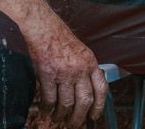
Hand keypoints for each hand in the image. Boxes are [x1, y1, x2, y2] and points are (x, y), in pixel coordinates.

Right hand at [21, 8, 106, 127]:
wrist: (43, 26)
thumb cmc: (59, 36)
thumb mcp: (80, 50)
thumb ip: (85, 68)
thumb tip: (86, 89)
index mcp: (90, 62)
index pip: (101, 89)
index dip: (99, 106)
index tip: (95, 116)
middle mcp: (80, 68)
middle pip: (85, 101)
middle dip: (79, 117)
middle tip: (74, 124)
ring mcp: (64, 72)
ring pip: (66, 103)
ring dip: (61, 115)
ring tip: (57, 119)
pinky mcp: (48, 74)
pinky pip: (49, 98)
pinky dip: (47, 108)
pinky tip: (46, 110)